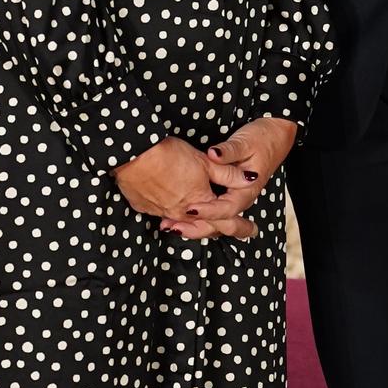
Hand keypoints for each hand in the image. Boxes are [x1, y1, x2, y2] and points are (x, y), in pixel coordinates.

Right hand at [115, 137, 256, 239]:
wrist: (134, 155)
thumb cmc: (169, 155)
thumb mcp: (206, 162)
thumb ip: (228, 174)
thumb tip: (249, 179)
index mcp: (201, 202)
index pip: (226, 220)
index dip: (241, 226)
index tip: (252, 230)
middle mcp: (182, 213)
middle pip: (205, 226)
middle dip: (219, 228)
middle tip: (235, 231)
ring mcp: (162, 212)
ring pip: (183, 223)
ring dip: (194, 225)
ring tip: (203, 224)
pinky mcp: (145, 207)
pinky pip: (161, 215)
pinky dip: (170, 215)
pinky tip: (171, 212)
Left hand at [162, 116, 297, 236]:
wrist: (275, 137)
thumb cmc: (262, 139)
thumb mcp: (245, 143)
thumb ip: (228, 151)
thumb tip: (213, 154)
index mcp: (247, 190)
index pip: (227, 208)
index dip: (209, 211)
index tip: (190, 209)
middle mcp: (240, 198)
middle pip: (220, 222)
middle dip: (197, 227)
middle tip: (174, 227)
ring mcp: (233, 198)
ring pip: (215, 220)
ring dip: (193, 225)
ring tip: (170, 225)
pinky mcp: (227, 194)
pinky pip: (212, 210)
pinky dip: (196, 216)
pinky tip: (177, 216)